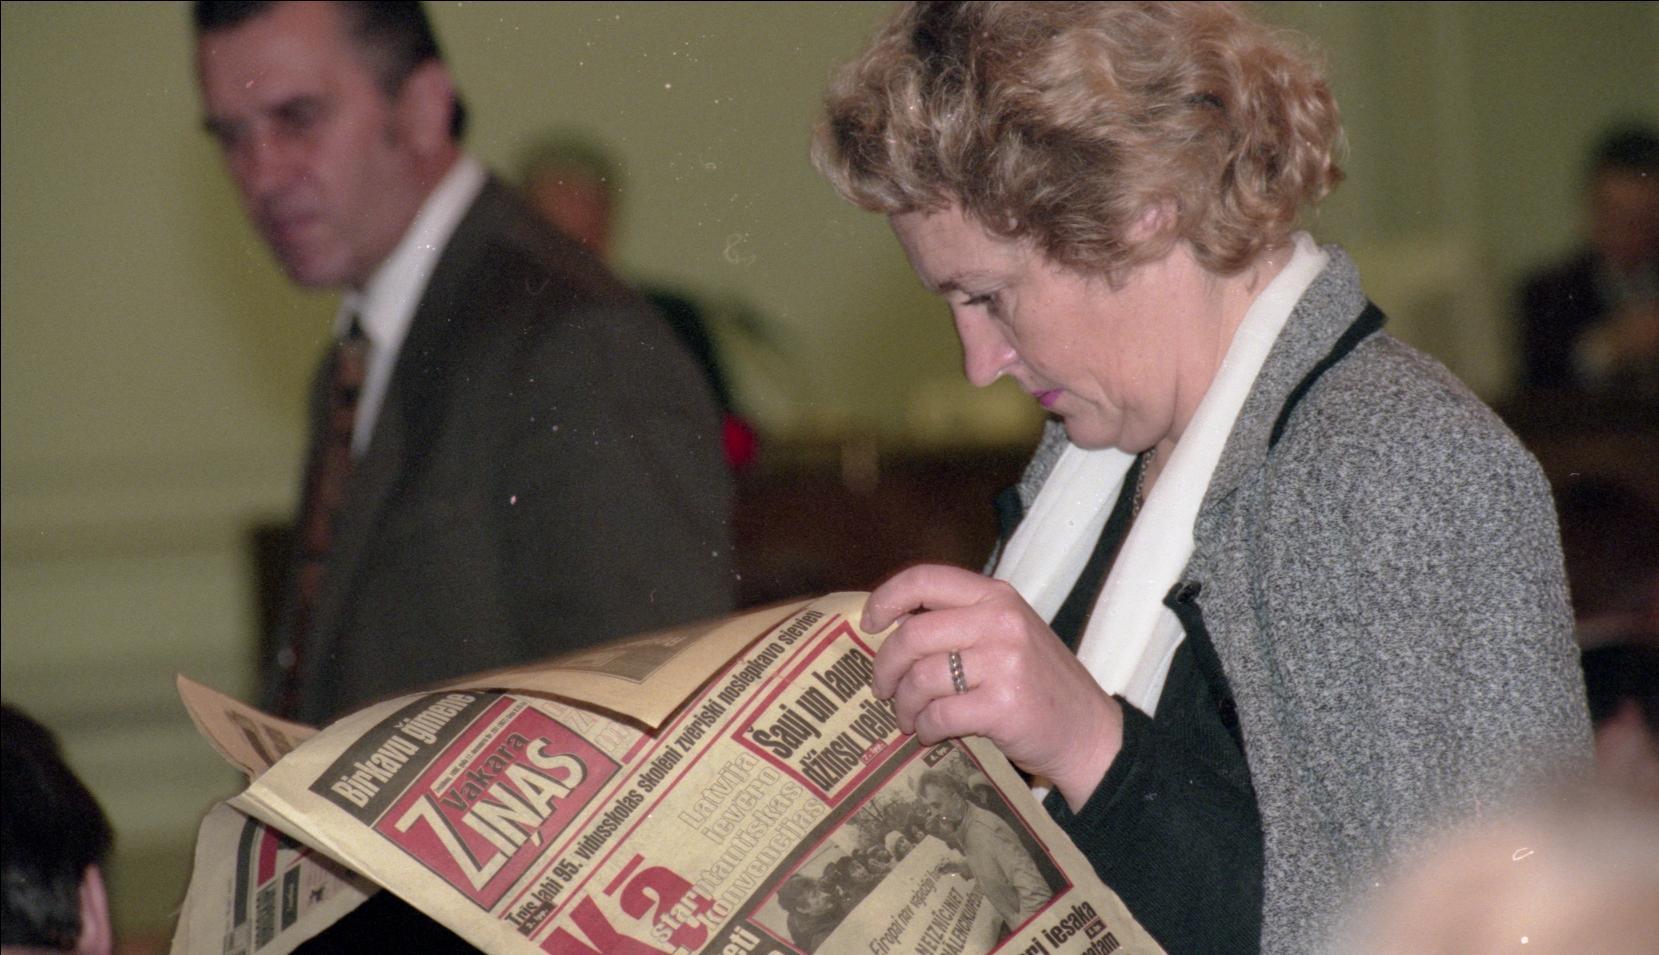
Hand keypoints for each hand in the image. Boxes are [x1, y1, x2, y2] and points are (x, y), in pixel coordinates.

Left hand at [863, 564, 1122, 810]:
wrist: (1089, 732)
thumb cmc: (1039, 683)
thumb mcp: (1008, 633)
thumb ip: (961, 621)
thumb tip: (892, 625)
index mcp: (997, 596)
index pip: (925, 578)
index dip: (887, 598)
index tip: (869, 624)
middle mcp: (1000, 621)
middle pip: (912, 635)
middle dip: (885, 666)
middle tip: (882, 687)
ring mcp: (1004, 662)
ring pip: (920, 678)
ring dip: (904, 704)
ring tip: (908, 717)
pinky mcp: (1002, 705)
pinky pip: (938, 714)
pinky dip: (925, 728)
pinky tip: (930, 733)